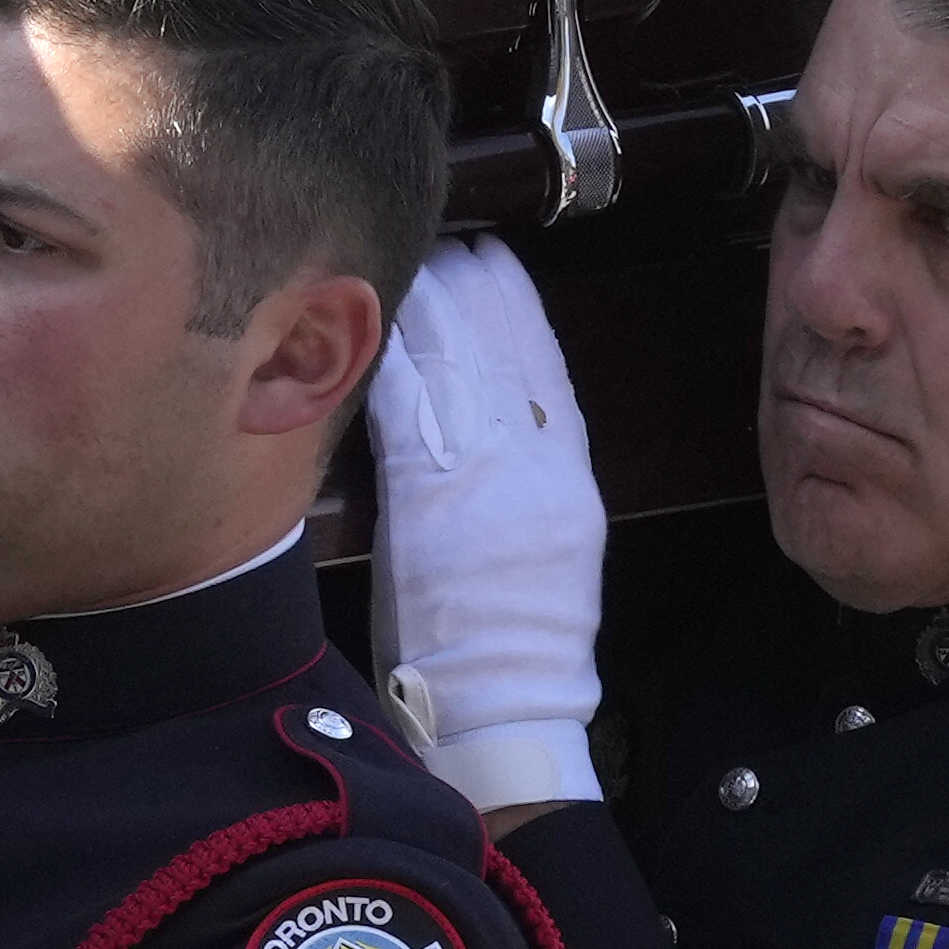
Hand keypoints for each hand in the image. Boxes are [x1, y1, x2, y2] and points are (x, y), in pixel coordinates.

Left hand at [366, 239, 613, 816]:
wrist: (508, 703)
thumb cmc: (514, 642)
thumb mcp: (547, 548)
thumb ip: (526, 484)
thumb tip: (492, 431)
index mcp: (568, 479)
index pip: (547, 372)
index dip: (519, 313)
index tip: (497, 265)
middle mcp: (534, 468)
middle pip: (505, 359)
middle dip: (477, 297)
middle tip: (453, 245)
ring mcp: (485, 482)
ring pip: (462, 376)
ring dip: (437, 317)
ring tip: (421, 267)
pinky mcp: (434, 505)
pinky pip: (413, 419)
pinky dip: (398, 370)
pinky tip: (381, 332)